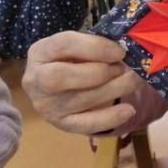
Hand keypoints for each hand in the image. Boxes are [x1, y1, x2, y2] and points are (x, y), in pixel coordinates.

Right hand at [22, 31, 141, 134]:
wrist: (57, 83)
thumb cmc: (73, 57)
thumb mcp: (79, 43)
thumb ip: (96, 43)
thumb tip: (123, 49)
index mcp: (41, 51)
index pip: (63, 44)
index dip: (95, 47)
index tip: (119, 51)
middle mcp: (36, 80)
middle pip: (60, 77)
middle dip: (99, 72)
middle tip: (121, 67)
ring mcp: (46, 105)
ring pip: (80, 100)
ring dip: (113, 89)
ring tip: (131, 80)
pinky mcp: (60, 123)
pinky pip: (84, 125)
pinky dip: (109, 118)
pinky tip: (128, 110)